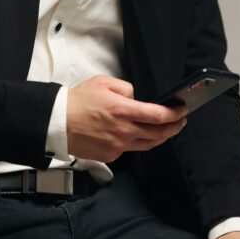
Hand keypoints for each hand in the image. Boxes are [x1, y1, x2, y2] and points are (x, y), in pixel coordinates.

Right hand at [66, 75, 187, 162]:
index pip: (158, 115)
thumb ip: (126, 88)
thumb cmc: (78, 102)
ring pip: (148, 144)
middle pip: (158, 133)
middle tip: (180, 121)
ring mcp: (117, 146)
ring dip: (161, 137)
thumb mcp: (103, 83)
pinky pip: (130, 150)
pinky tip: (138, 135)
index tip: (182, 110)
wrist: (57, 123)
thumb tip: (138, 97)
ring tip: (166, 130)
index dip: (175, 114)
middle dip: (174, 127)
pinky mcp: (110, 155)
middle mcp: (123, 130)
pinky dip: (137, 143)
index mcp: (123, 110)